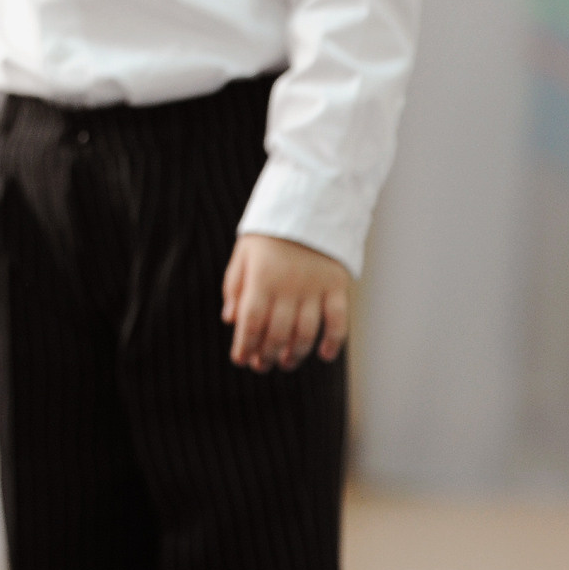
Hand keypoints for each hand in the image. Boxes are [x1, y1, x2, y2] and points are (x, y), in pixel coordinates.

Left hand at [221, 233, 351, 370]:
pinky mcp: (337, 286)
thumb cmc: (270, 232)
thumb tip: (230, 320)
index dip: (245, 345)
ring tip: (286, 363)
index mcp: (262, 278)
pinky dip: (333, 342)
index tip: (241, 359)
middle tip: (262, 366)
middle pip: (277, 333)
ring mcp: (315, 288)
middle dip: (267, 355)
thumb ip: (235, 287)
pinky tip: (323, 355)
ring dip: (296, 354)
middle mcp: (289, 286)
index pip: (251, 321)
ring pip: (306, 332)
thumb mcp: (243, 253)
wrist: (309, 203)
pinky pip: (338, 321)